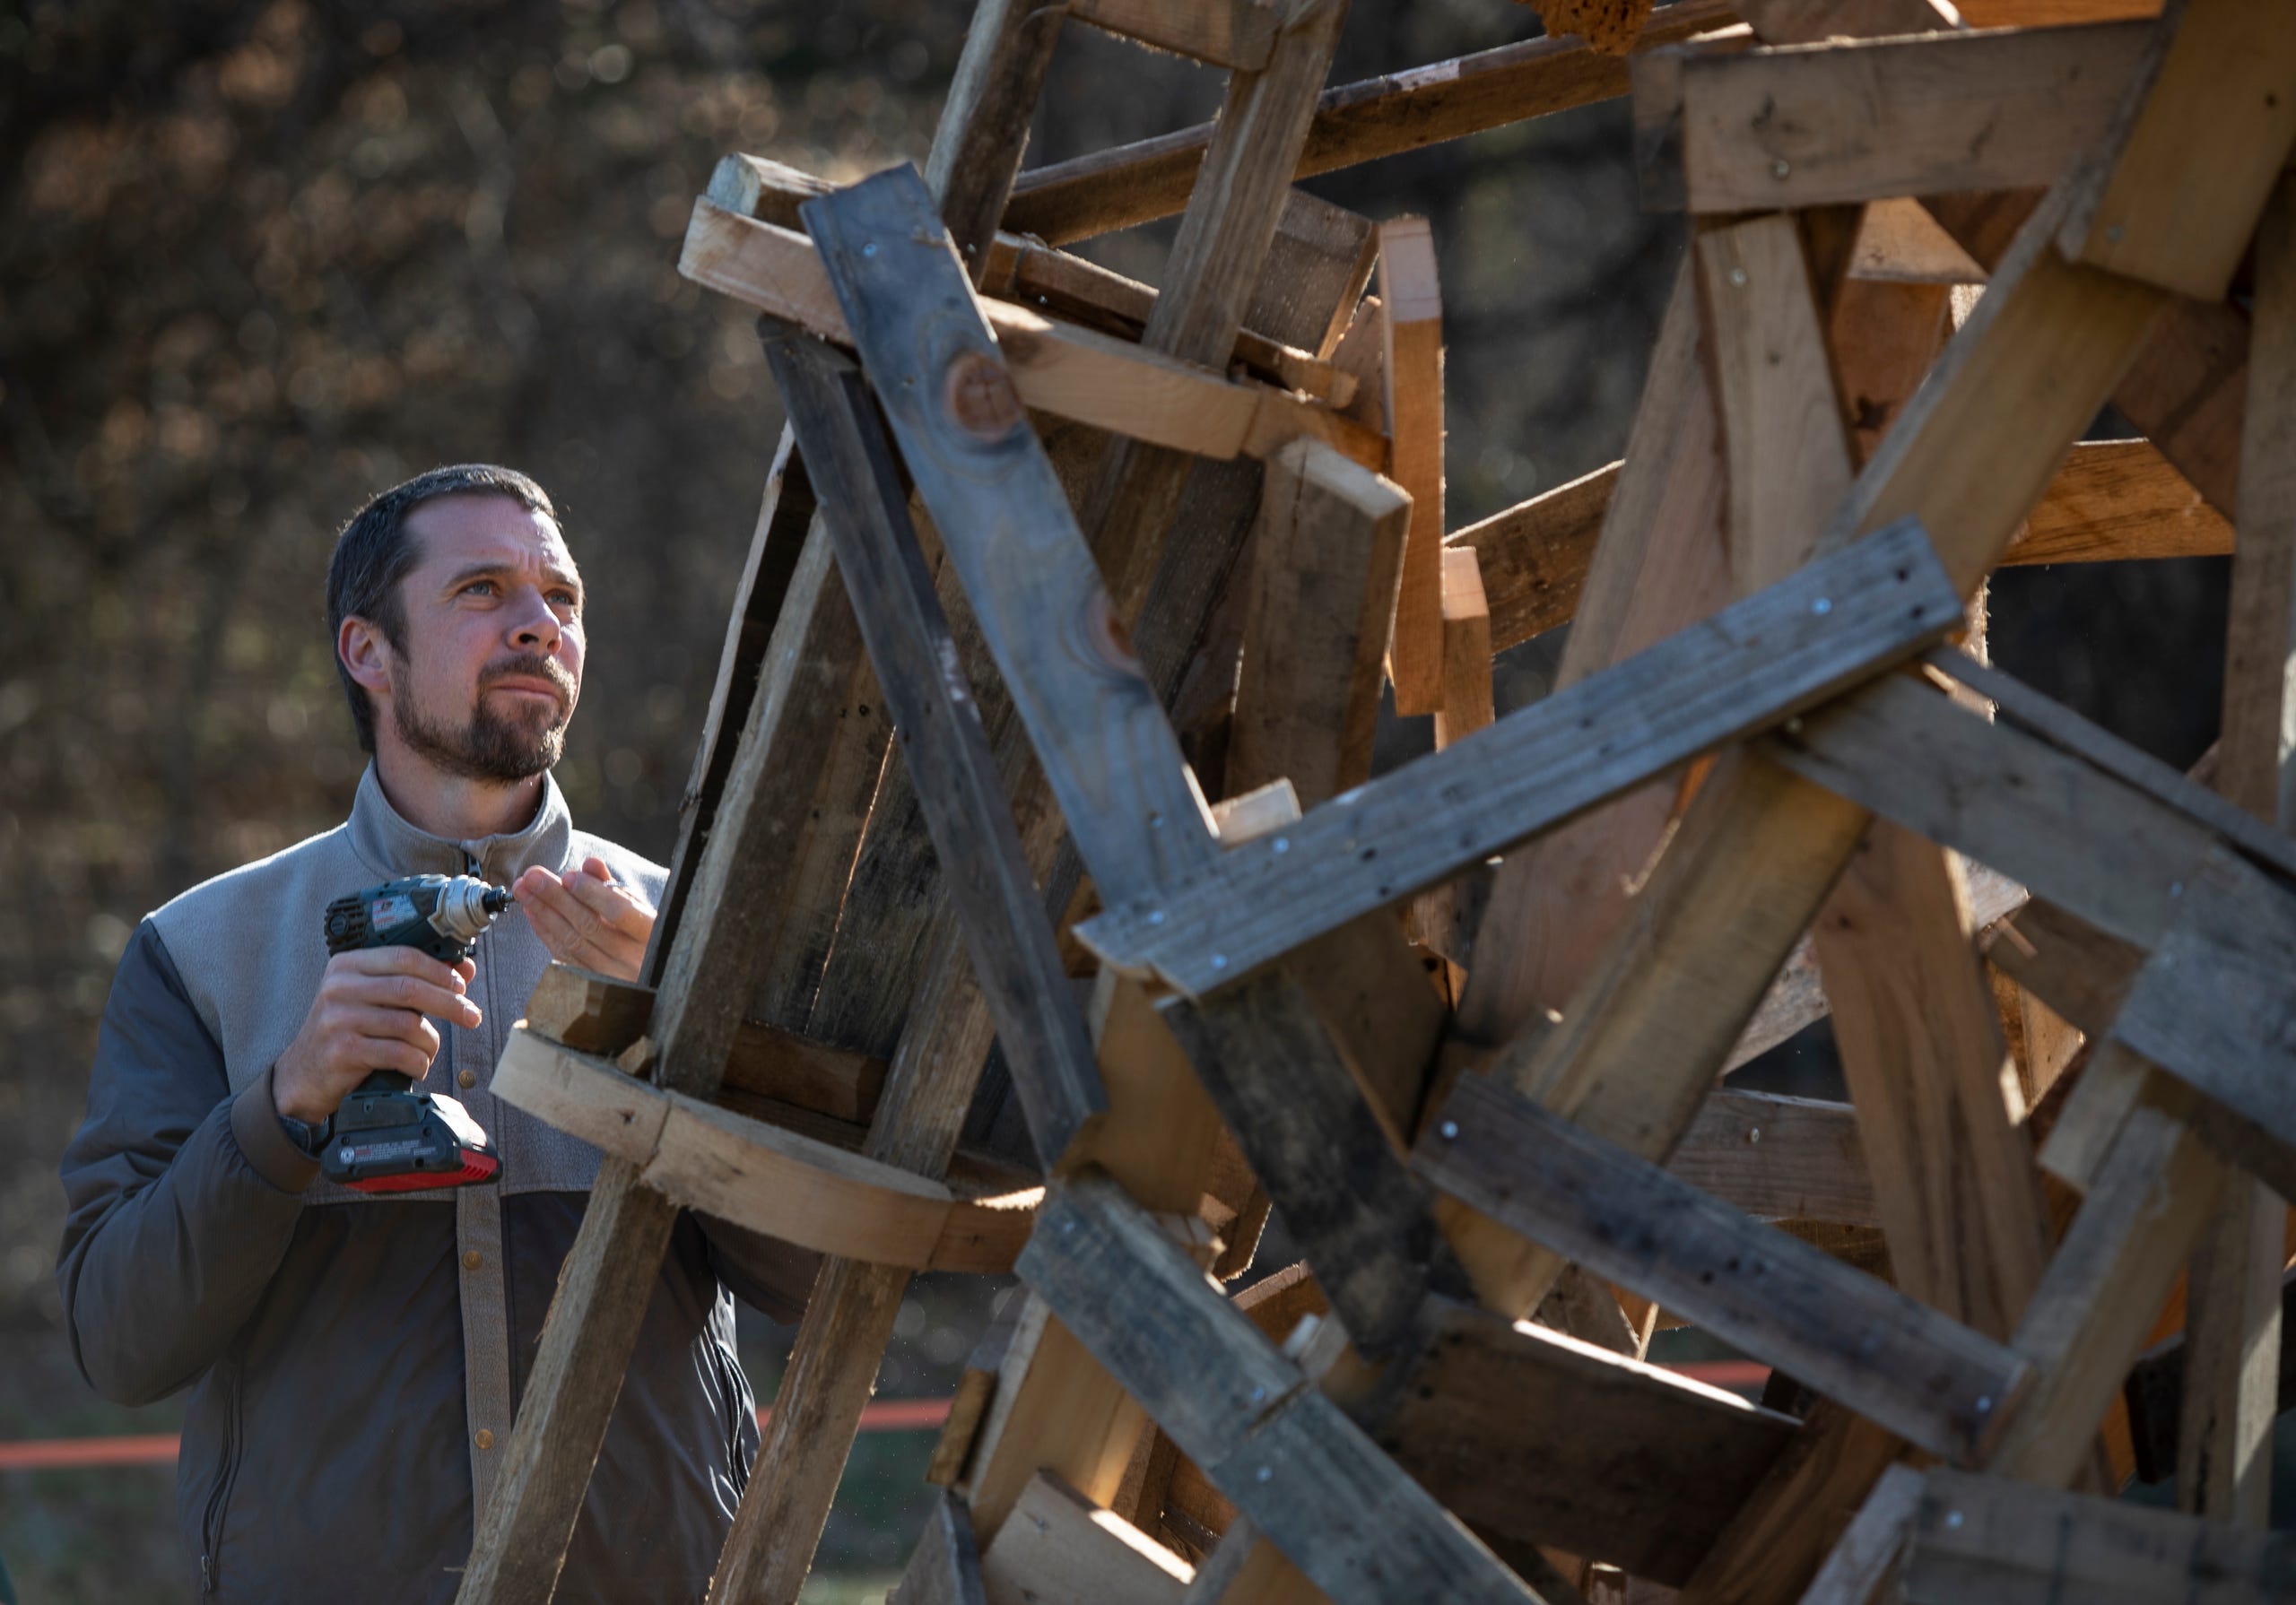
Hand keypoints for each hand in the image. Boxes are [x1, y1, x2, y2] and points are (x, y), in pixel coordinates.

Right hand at [274, 949, 480, 1122]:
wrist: (303, 1075)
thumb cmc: (346, 1033)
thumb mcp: (373, 999)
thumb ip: (414, 981)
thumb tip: (465, 968)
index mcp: (348, 966)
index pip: (404, 956)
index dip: (440, 970)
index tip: (462, 986)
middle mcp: (339, 987)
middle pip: (410, 989)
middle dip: (450, 1004)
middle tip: (471, 1016)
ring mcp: (339, 1019)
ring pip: (408, 1024)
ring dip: (430, 1041)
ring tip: (429, 1050)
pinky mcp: (343, 1050)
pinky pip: (399, 1053)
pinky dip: (418, 1062)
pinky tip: (417, 1066)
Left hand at [514, 856, 655, 982]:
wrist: (652, 974)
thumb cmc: (644, 933)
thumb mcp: (638, 906)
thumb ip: (612, 885)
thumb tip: (589, 863)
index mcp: (651, 934)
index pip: (620, 912)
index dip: (593, 894)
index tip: (569, 875)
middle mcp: (632, 958)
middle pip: (589, 925)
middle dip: (556, 898)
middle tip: (533, 876)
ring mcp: (611, 973)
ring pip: (572, 941)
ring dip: (543, 913)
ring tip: (524, 889)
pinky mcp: (591, 981)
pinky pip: (564, 956)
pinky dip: (545, 932)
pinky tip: (532, 912)